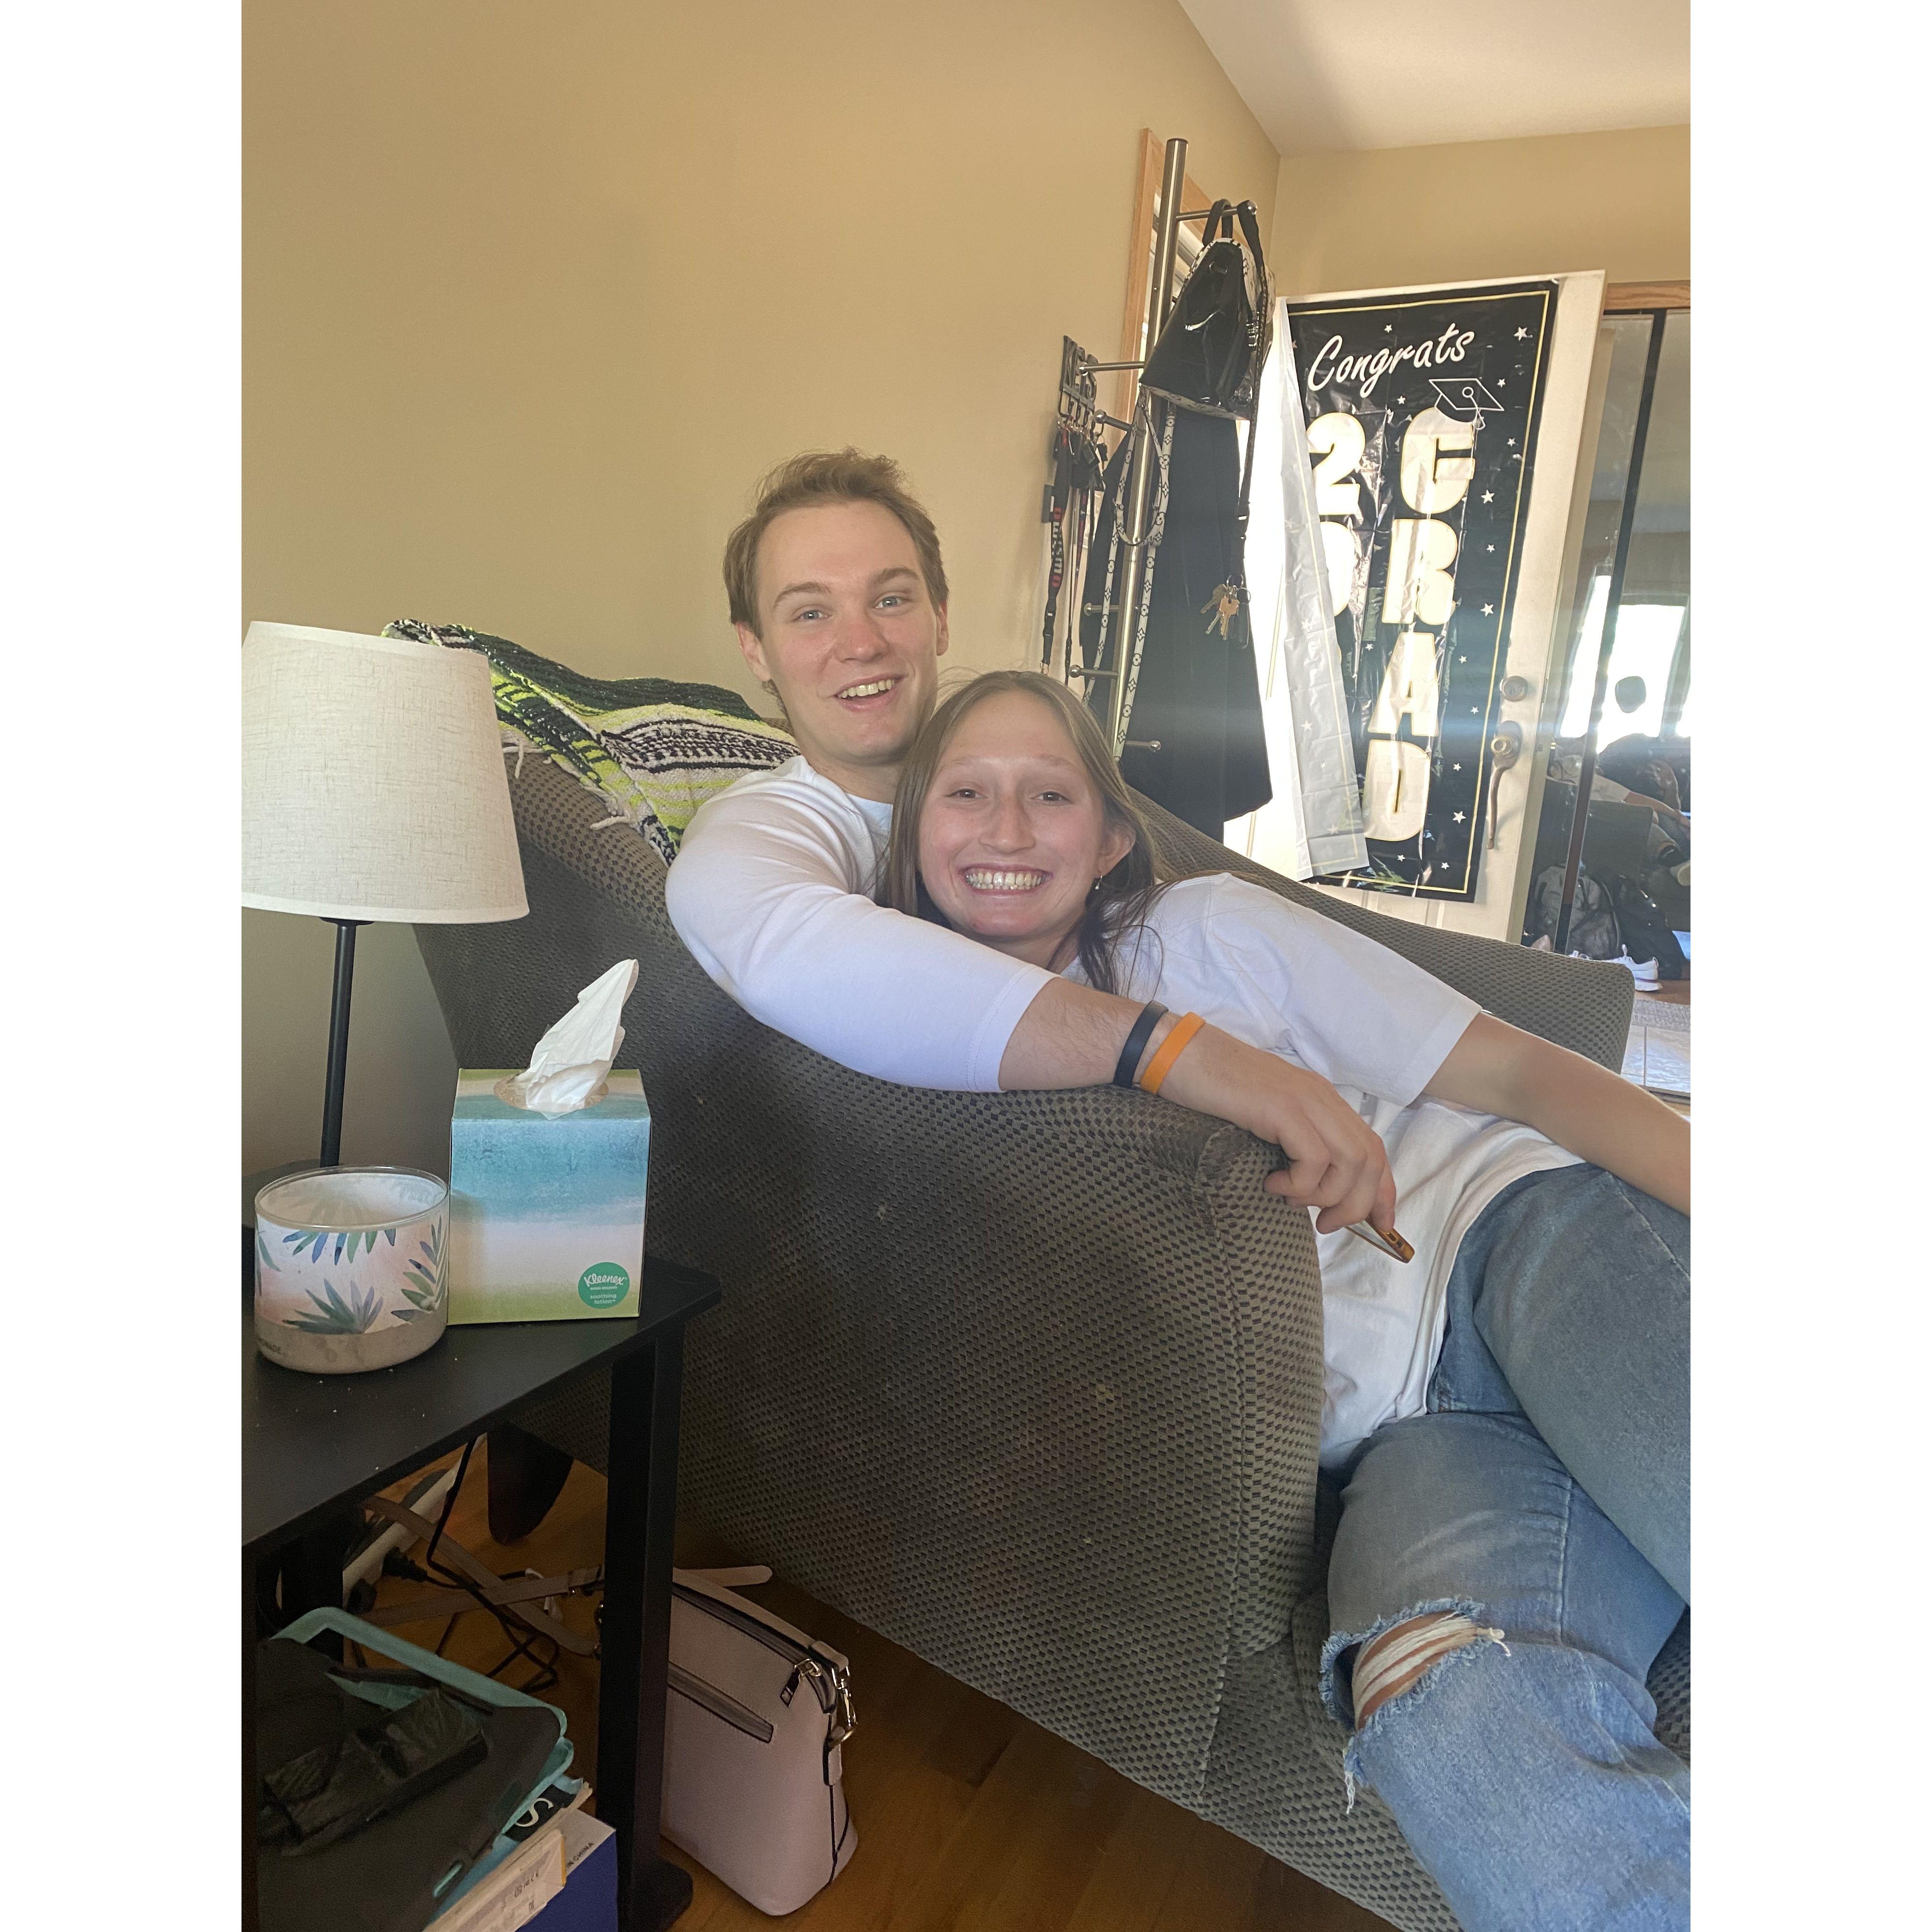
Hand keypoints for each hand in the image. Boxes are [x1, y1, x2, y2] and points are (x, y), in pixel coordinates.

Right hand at [1158, 1023, 1396, 1234]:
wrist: (1177, 1054)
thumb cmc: (1209, 1089)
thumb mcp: (1263, 1117)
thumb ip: (1291, 1140)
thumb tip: (1306, 1188)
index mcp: (1321, 1099)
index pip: (1373, 1147)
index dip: (1382, 1190)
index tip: (1378, 1224)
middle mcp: (1321, 1097)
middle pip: (1369, 1158)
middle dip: (1357, 1204)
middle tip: (1325, 1224)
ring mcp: (1303, 1099)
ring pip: (1350, 1161)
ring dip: (1327, 1196)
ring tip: (1290, 1200)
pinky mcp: (1281, 1107)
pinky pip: (1313, 1159)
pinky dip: (1298, 1184)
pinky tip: (1270, 1183)